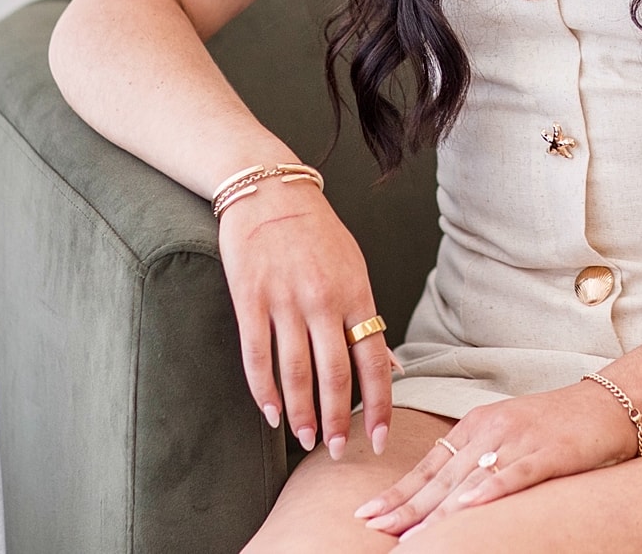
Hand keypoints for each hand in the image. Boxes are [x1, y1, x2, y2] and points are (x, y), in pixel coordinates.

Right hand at [216, 179, 392, 458]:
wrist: (269, 189)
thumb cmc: (316, 230)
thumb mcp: (353, 265)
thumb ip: (367, 316)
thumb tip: (391, 365)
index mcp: (356, 291)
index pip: (374, 361)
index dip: (379, 406)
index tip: (379, 440)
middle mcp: (323, 299)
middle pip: (334, 376)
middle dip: (337, 422)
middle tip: (335, 452)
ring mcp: (284, 300)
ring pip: (295, 373)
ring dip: (302, 414)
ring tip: (305, 439)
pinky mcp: (250, 298)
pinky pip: (257, 356)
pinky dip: (264, 391)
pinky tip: (271, 413)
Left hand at [353, 378, 637, 537]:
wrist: (606, 403)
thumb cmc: (556, 425)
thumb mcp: (508, 434)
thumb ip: (477, 458)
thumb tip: (446, 493)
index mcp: (477, 424)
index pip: (429, 465)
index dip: (398, 491)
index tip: (367, 512)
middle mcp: (491, 429)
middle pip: (441, 476)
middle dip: (404, 506)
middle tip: (371, 526)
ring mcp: (518, 439)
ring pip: (469, 480)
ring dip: (436, 510)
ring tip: (408, 534)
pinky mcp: (547, 452)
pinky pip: (513, 475)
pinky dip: (489, 492)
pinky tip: (468, 507)